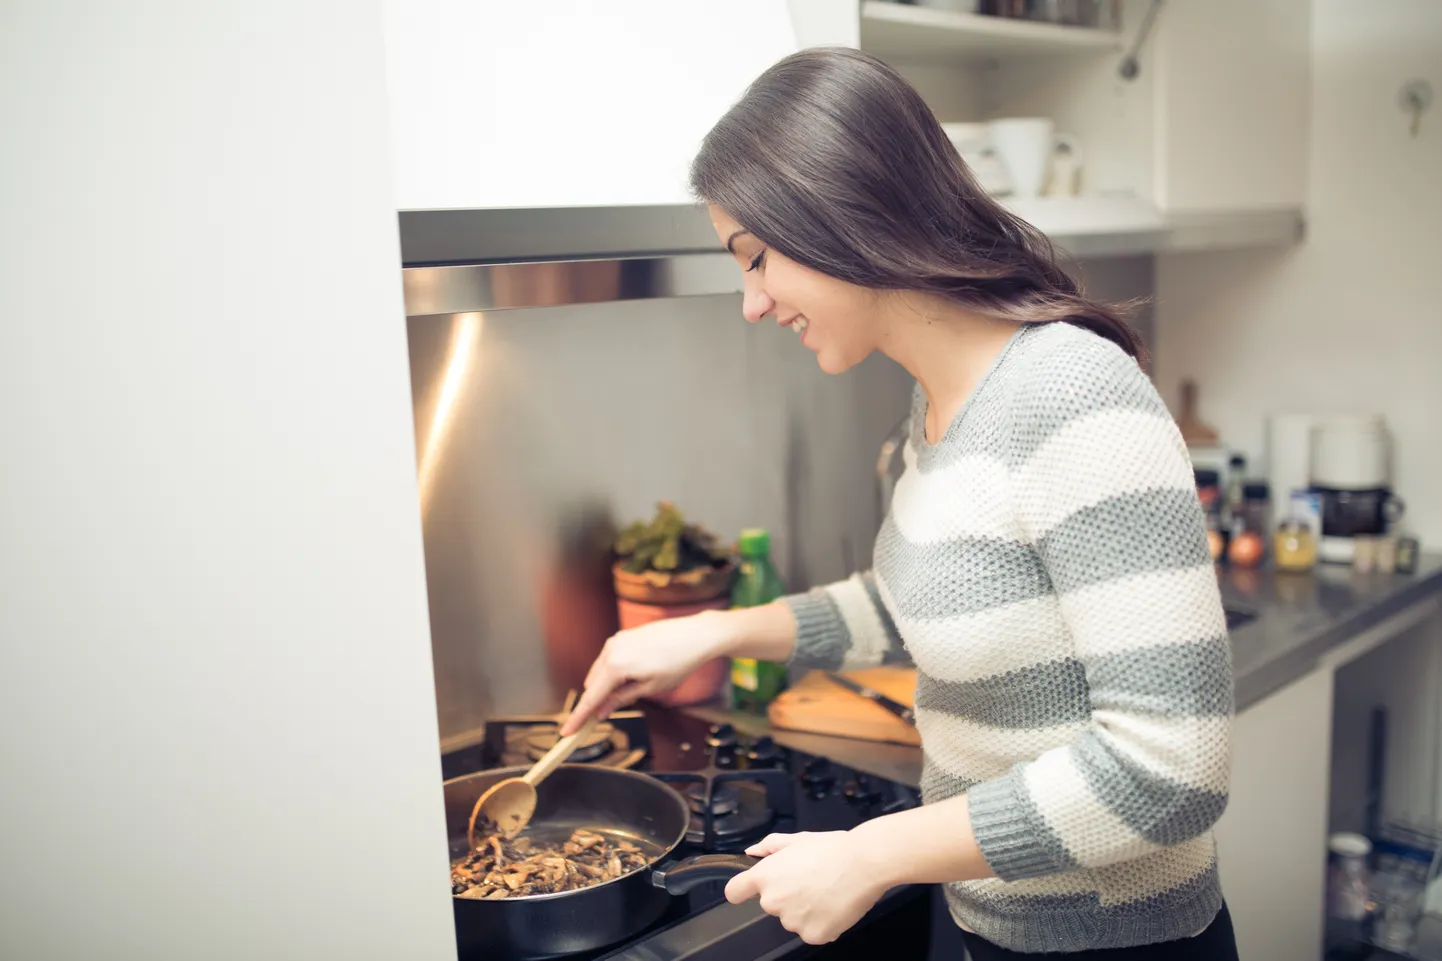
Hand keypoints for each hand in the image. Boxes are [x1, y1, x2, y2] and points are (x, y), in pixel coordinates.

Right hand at [561, 612, 734, 733]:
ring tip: (634, 690)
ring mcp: (616, 640)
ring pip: (599, 672)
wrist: (695, 635)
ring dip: (606, 687)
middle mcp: (611, 650)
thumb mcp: (650, 688)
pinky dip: (612, 673)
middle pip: (592, 685)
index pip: (591, 698)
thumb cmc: (678, 661)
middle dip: (596, 701)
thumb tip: (602, 711)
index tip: (567, 732)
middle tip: (606, 716)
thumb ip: (622, 699)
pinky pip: (608, 660)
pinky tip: (633, 676)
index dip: (578, 717)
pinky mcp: (622, 636)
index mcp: (616, 665)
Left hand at [724, 831, 888, 944]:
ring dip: (804, 910)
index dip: (742, 889)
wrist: (864, 864)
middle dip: (786, 895)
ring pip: (793, 919)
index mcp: (765, 877)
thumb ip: (769, 846)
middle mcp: (773, 902)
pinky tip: (833, 905)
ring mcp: (792, 922)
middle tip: (809, 880)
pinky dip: (821, 922)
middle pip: (771, 904)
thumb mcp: (798, 839)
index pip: (734, 892)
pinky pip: (811, 931)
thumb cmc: (833, 849)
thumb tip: (752, 852)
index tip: (748, 889)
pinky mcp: (812, 935)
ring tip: (825, 891)